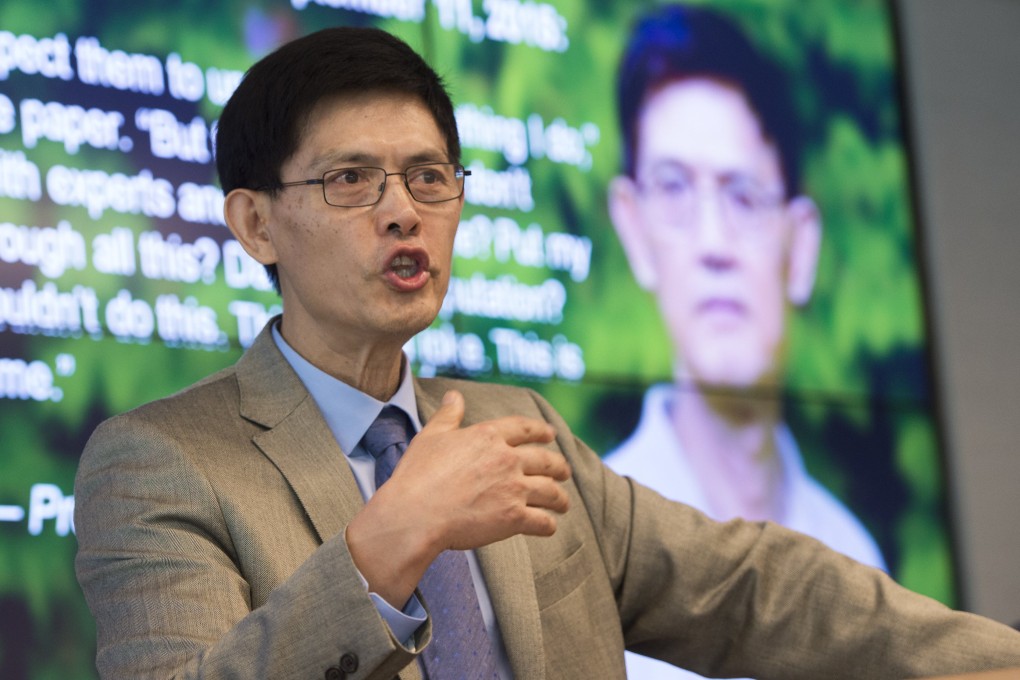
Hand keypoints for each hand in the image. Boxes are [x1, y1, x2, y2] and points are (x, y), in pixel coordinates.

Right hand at [346, 389, 570, 606]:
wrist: (415, 515)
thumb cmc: (417, 476)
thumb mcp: (431, 437)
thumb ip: (448, 415)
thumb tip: (455, 396)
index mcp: (488, 436)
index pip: (524, 428)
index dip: (540, 431)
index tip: (551, 434)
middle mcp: (507, 459)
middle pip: (545, 460)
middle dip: (559, 466)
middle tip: (565, 471)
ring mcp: (514, 489)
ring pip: (550, 491)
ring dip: (560, 498)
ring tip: (563, 503)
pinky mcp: (514, 518)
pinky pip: (542, 521)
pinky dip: (549, 524)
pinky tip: (549, 526)